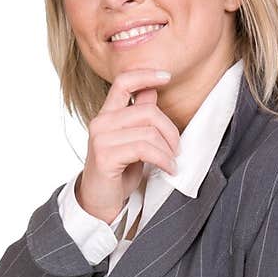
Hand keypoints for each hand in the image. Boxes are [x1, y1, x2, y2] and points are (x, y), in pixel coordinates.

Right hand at [77, 69, 180, 223]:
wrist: (100, 201)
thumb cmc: (119, 172)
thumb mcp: (133, 141)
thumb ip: (140, 117)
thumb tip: (152, 91)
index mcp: (107, 114)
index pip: (123, 82)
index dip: (145, 75)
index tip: (167, 76)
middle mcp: (101, 122)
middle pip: (147, 111)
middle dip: (170, 130)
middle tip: (177, 149)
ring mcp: (101, 138)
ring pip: (149, 131)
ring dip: (168, 150)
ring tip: (171, 162)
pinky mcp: (105, 156)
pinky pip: (144, 149)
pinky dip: (163, 159)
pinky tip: (168, 169)